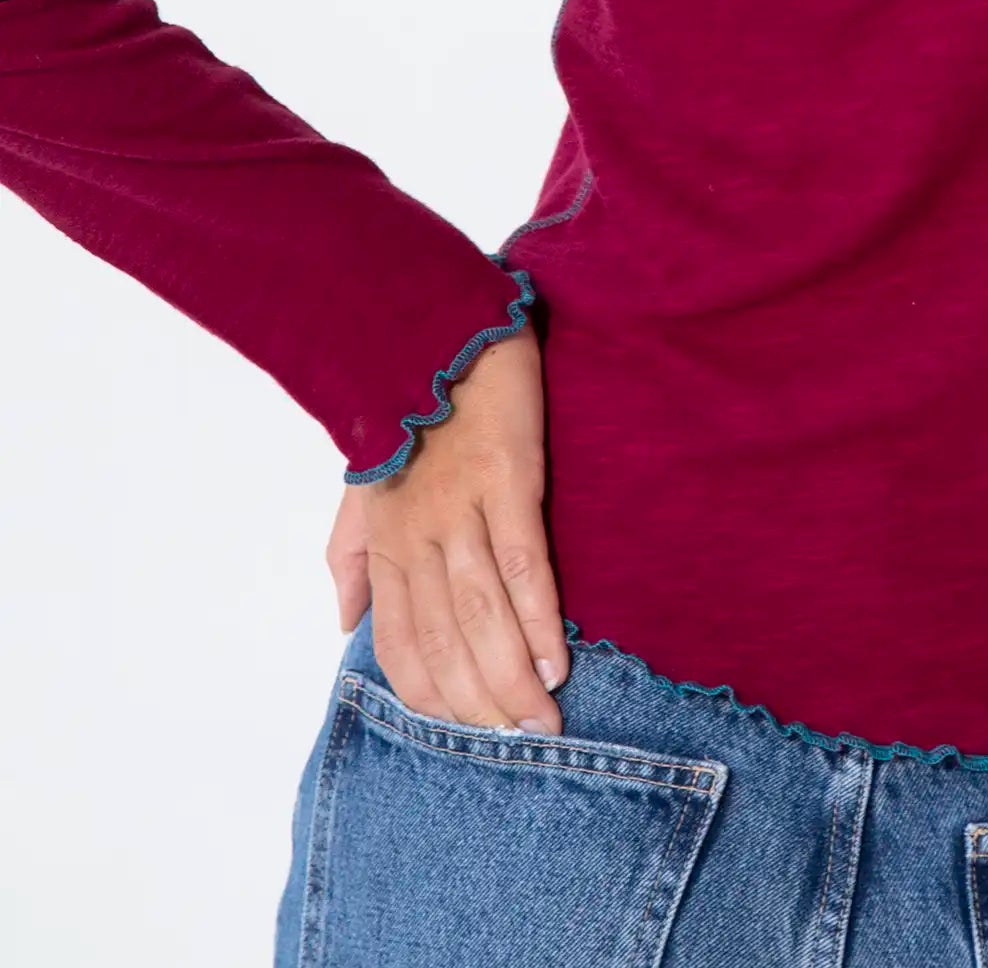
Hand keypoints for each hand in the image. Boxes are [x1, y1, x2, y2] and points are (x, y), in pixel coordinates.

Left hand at [324, 322, 571, 733]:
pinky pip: (523, 560)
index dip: (432, 696)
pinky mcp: (509, 477)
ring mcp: (463, 507)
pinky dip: (538, 615)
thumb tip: (346, 626)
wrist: (435, 329)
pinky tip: (556, 656)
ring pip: (483, 613)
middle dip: (480, 703)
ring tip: (542, 720)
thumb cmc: (404, 408)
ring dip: (512, 676)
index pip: (400, 643)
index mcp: (385, 544)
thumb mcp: (360, 487)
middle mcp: (419, 535)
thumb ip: (353, 560)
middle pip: (446, 641)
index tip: (467, 732)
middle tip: (519, 744)